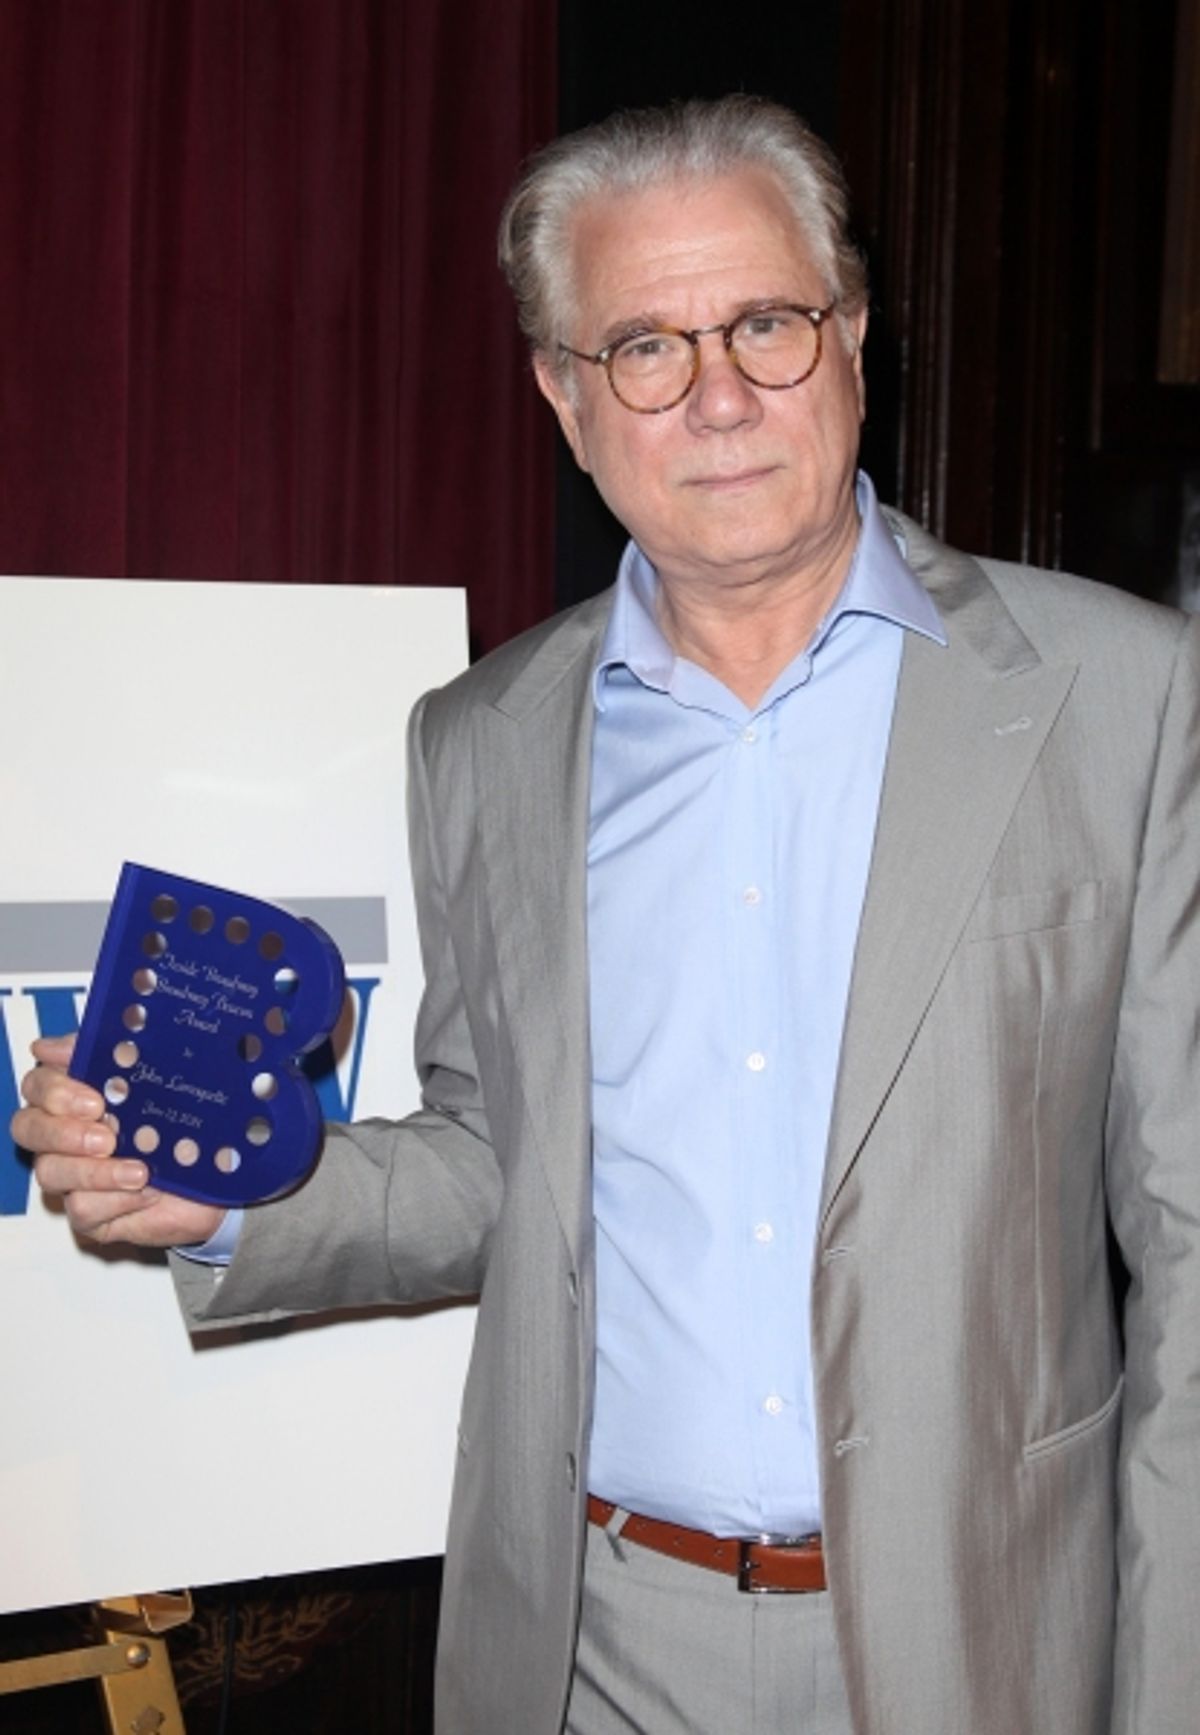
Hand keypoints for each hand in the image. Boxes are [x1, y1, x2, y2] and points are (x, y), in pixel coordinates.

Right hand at [14, 1035, 225, 1247]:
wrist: (221, 1170)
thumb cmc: (183, 1121)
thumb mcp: (155, 1076)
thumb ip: (108, 1053)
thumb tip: (51, 1045)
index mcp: (74, 1095)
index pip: (37, 1085)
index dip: (55, 1092)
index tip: (96, 1100)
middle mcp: (64, 1135)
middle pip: (28, 1129)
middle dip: (64, 1133)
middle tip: (106, 1138)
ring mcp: (73, 1176)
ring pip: (50, 1172)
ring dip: (95, 1172)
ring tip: (139, 1171)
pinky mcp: (90, 1213)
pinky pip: (82, 1209)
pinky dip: (116, 1200)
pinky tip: (147, 1192)